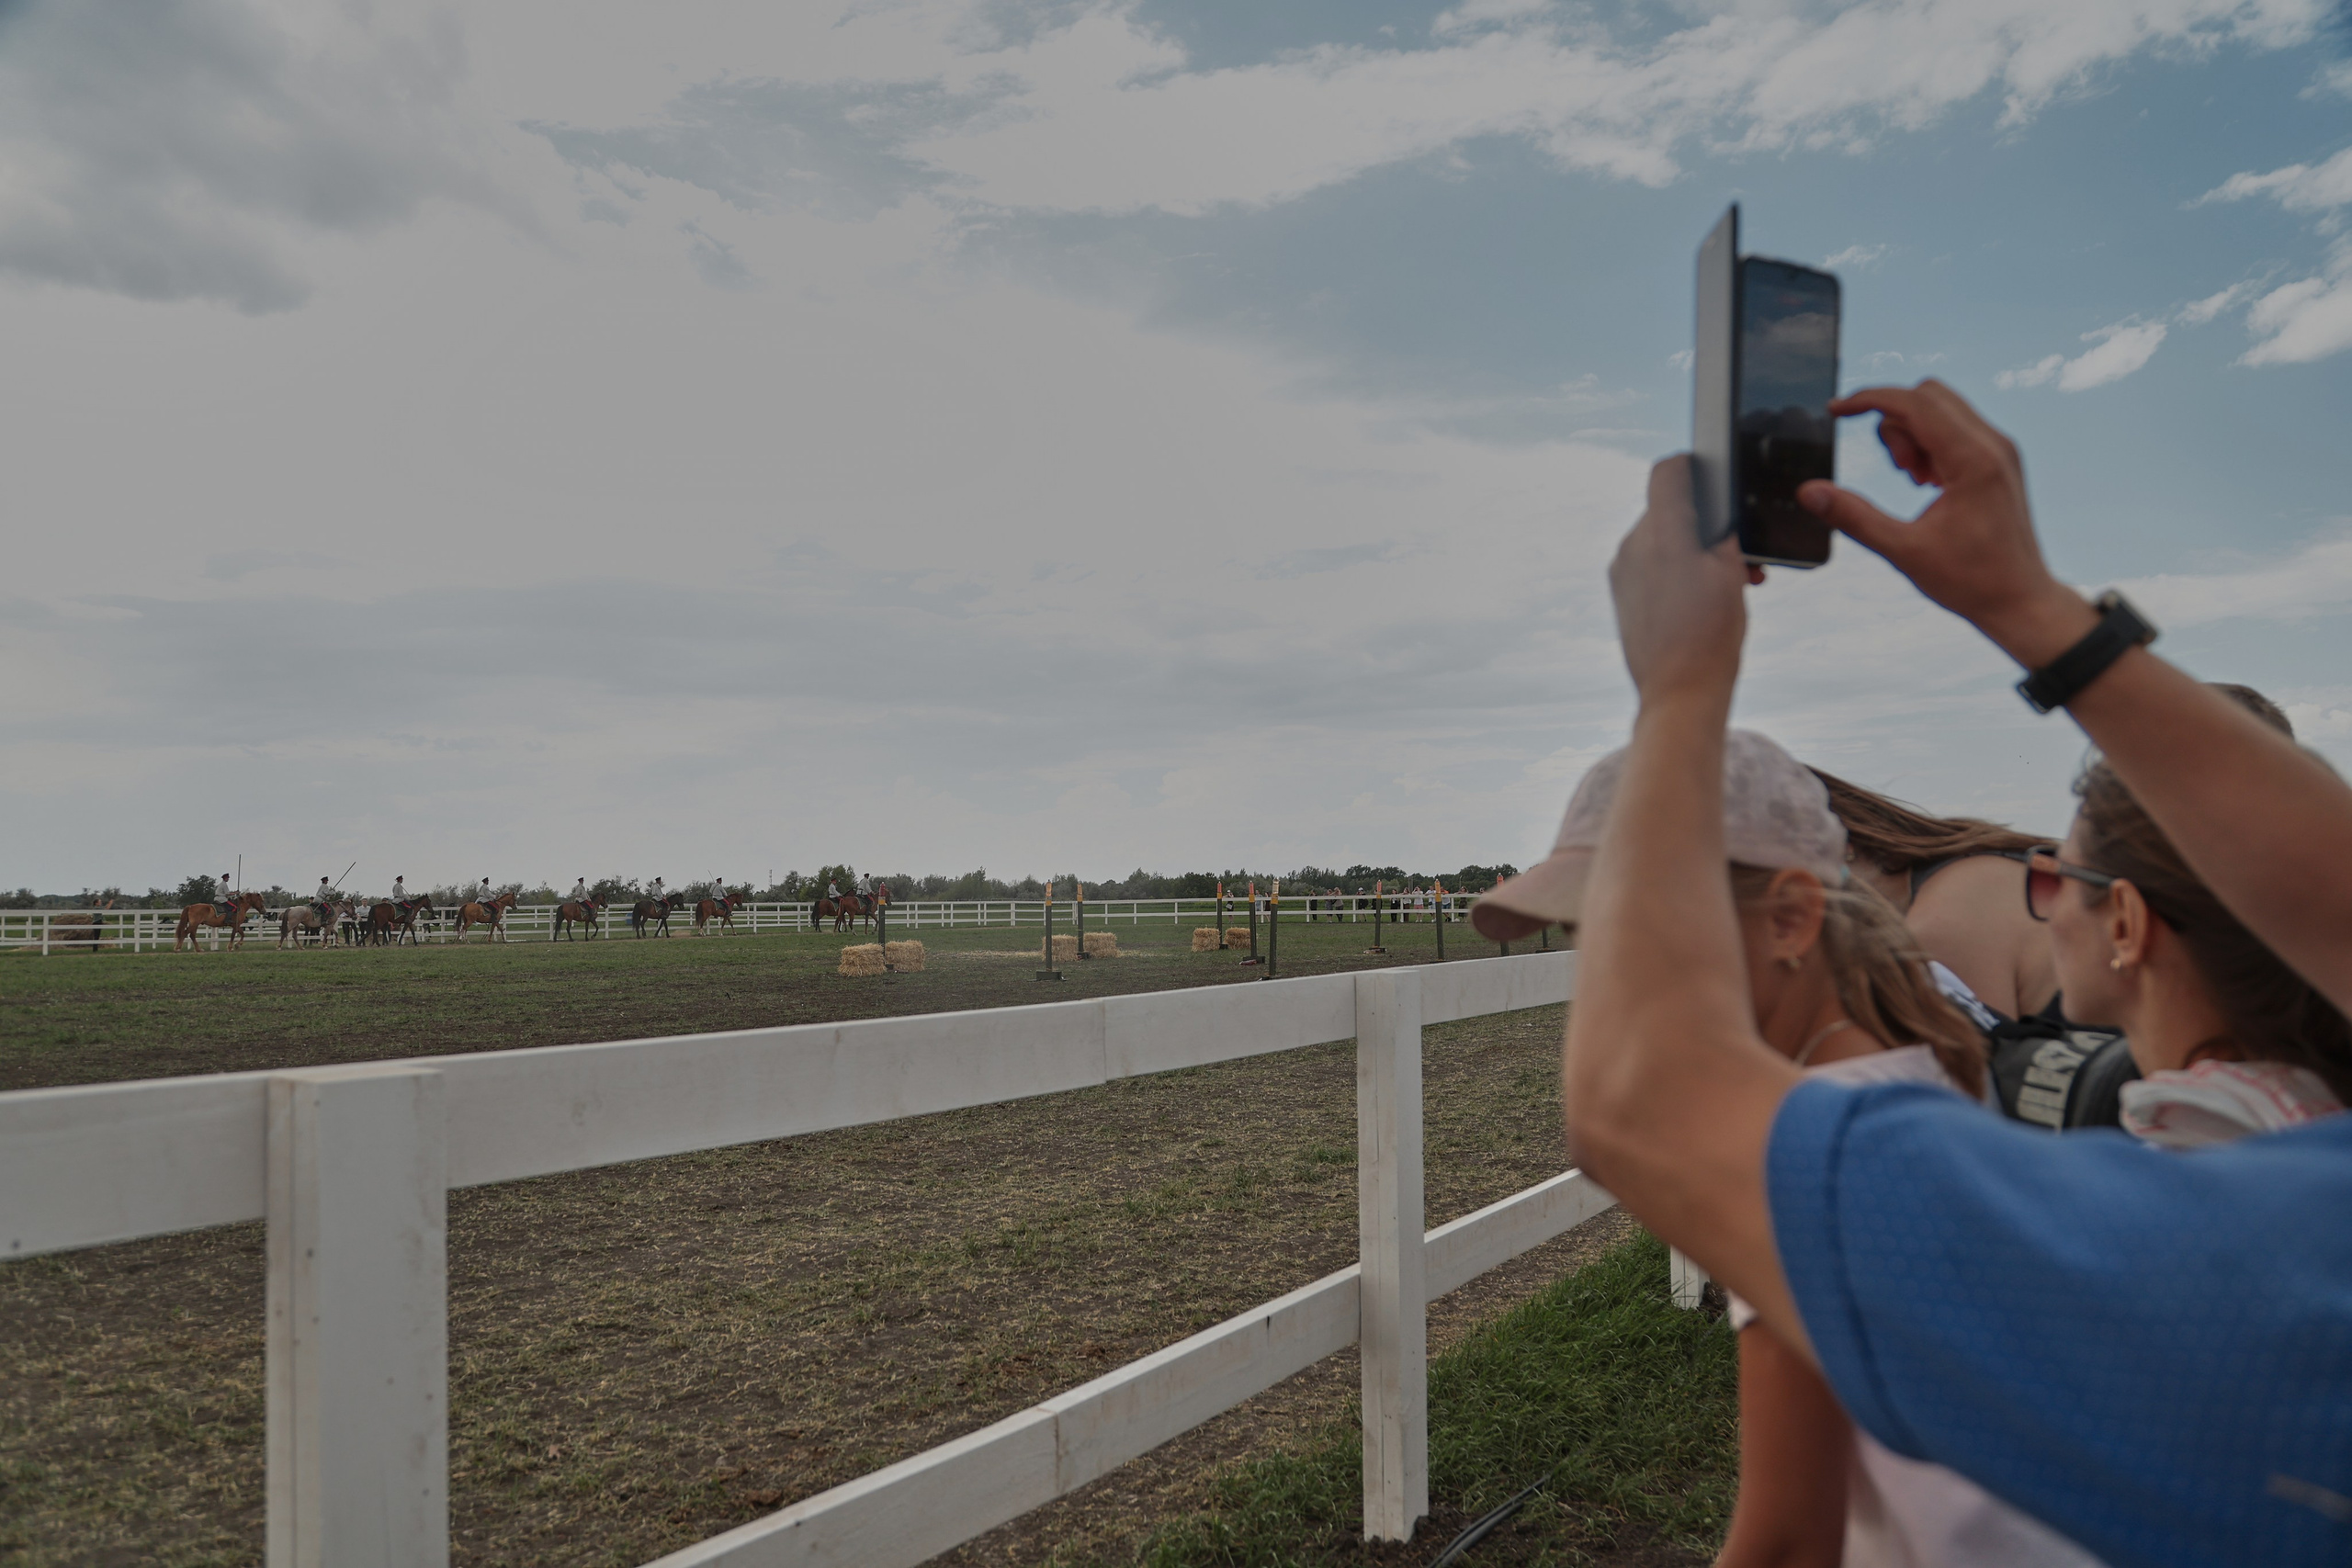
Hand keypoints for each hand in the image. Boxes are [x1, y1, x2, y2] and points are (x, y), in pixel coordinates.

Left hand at [1610, 456, 1753, 705]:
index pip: (1667, 472)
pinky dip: (1677, 568)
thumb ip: (1722, 532)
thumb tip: (1718, 510)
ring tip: (1731, 580)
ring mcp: (1622, 571)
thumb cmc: (1710, 634)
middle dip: (1706, 521)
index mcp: (1662, 533)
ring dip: (1695, 548)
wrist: (1678, 693)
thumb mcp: (1731, 573)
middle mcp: (1633, 546)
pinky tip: (1705, 595)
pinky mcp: (1621, 594)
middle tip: (1741, 552)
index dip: (1693, 464)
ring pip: (1661, 539)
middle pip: (1669, 509)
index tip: (1714, 472)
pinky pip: (1650, 565)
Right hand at [1797, 380, 2094, 666]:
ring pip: (1941, 408)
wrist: (2021, 601)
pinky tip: (1927, 483)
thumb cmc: (1972, 581)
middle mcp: (1993, 444)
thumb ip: (1853, 517)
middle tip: (1896, 471)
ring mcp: (1999, 449)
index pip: (1914, 402)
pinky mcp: (1998, 459)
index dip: (1869, 399)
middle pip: (1928, 396)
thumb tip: (1809, 492)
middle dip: (1894, 421)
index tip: (1836, 411)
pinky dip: (1930, 443)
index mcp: (1974, 460)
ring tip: (1913, 481)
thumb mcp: (1903, 551)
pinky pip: (1955, 427)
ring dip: (1912, 434)